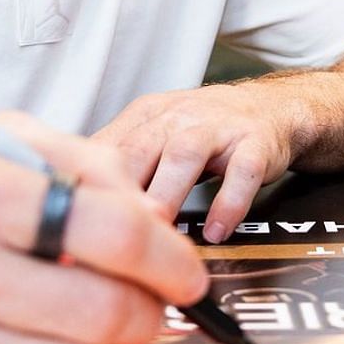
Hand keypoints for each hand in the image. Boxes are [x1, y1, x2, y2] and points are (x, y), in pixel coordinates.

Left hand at [92, 81, 303, 240]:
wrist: (272, 108)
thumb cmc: (203, 131)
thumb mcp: (155, 135)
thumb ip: (119, 166)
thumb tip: (71, 206)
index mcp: (146, 117)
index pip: (105, 148)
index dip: (86, 185)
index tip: (73, 222)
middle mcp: (178, 117)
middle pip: (140, 149)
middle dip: (122, 190)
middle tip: (107, 232)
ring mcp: (219, 128)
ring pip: (185, 155)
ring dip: (168, 193)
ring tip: (157, 235)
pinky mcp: (256, 143)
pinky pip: (242, 172)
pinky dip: (229, 203)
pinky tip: (217, 232)